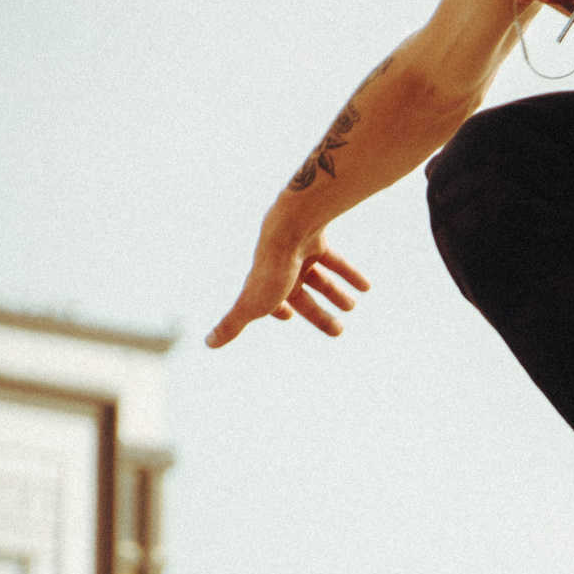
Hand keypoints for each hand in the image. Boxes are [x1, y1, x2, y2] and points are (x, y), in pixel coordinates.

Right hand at [208, 219, 371, 348]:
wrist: (290, 228)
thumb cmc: (271, 271)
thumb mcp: (252, 304)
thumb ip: (232, 325)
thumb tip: (207, 345)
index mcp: (264, 283)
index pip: (270, 299)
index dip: (278, 309)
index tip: (287, 316)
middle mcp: (281, 268)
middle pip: (302, 293)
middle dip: (319, 313)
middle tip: (339, 330)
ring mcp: (298, 252)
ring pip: (319, 276)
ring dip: (336, 292)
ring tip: (353, 306)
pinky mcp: (317, 239)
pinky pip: (335, 259)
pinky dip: (350, 273)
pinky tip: (366, 287)